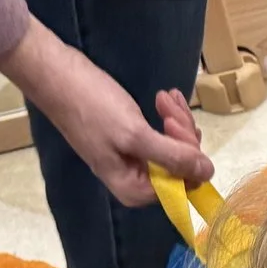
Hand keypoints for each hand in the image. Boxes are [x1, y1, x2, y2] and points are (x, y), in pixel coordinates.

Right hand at [0, 22, 212, 206]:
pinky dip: (168, 115)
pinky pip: (165, 135)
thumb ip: (173, 157)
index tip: (174, 125)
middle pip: (183, 166)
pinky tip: (164, 97)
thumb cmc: (92, 107)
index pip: (184, 185)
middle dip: (182, 132)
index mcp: (136, 191)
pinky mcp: (135, 141)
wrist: (58, 76)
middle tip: (167, 105)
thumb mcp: (135, 135)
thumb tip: (208, 174)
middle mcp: (138, 182)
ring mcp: (137, 161)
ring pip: (177, 147)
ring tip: (164, 96)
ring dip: (176, 120)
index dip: (187, 156)